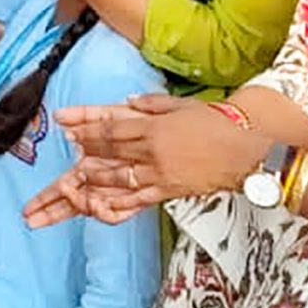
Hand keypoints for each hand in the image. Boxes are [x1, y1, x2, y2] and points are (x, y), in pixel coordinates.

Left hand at [23, 96, 266, 226]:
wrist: (247, 145)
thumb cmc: (218, 120)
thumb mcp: (181, 105)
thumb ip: (152, 105)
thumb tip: (129, 101)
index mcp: (153, 127)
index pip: (112, 128)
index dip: (88, 129)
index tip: (69, 129)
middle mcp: (152, 150)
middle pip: (108, 153)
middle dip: (82, 156)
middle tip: (60, 160)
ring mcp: (159, 173)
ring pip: (117, 179)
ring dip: (90, 181)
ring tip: (68, 185)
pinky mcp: (169, 190)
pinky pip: (137, 200)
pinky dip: (116, 203)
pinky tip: (98, 206)